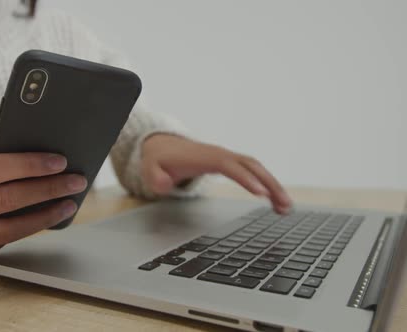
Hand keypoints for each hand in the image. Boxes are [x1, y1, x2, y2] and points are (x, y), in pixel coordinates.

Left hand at [141, 134, 291, 213]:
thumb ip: (156, 178)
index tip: (261, 194)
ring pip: (257, 169)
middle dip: (270, 183)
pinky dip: (267, 184)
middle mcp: (221, 154)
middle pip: (251, 165)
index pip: (230, 166)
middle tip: (284, 205)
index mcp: (205, 156)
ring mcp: (228, 158)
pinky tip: (275, 202)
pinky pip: (254, 172)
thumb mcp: (151, 169)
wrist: (162, 146)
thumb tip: (164, 185)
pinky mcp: (231, 164)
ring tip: (286, 208)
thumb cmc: (159, 159)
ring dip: (274, 185)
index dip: (245, 178)